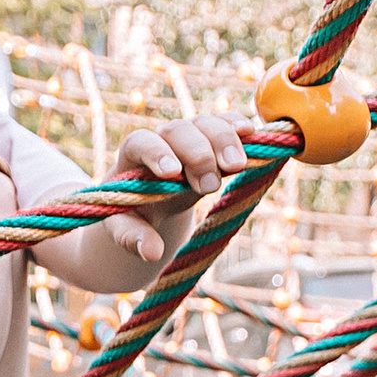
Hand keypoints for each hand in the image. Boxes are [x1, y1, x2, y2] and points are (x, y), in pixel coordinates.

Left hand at [109, 113, 251, 261]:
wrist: (151, 200)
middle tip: (211, 186)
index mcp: (134, 155)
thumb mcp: (125, 227)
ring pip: (206, 124)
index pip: (142, 142)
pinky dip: (238, 126)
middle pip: (179, 130)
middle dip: (197, 154)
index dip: (157, 153)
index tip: (172, 172)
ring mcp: (190, 135)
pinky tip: (251, 134)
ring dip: (223, 141)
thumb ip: (132, 237)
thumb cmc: (135, 211)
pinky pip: (227, 123)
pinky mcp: (213, 138)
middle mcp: (162, 139)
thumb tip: (151, 253)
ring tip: (236, 167)